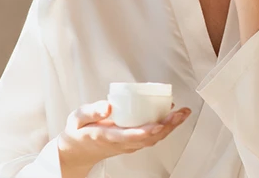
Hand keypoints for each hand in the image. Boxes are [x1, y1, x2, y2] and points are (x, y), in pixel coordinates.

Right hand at [57, 100, 190, 173]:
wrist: (76, 152)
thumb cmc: (78, 132)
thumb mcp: (77, 118)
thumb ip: (91, 111)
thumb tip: (108, 106)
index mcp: (106, 136)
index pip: (128, 136)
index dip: (145, 131)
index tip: (158, 124)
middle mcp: (120, 143)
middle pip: (147, 138)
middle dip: (166, 127)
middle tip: (180, 113)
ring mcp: (127, 145)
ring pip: (152, 140)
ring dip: (169, 128)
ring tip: (182, 113)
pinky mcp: (131, 144)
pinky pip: (150, 139)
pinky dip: (164, 129)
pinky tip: (171, 117)